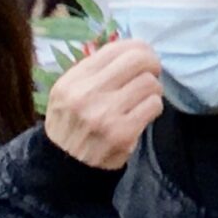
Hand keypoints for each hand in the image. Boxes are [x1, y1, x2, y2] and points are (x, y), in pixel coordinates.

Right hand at [45, 37, 163, 170]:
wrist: (64, 169)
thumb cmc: (72, 125)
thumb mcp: (69, 94)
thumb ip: (96, 70)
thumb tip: (134, 48)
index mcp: (71, 82)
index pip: (115, 49)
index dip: (138, 48)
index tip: (143, 56)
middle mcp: (85, 96)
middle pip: (138, 60)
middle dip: (152, 63)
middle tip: (151, 73)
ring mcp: (104, 115)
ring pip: (150, 82)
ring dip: (152, 90)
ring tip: (141, 99)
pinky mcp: (122, 134)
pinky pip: (154, 105)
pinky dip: (153, 107)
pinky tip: (142, 114)